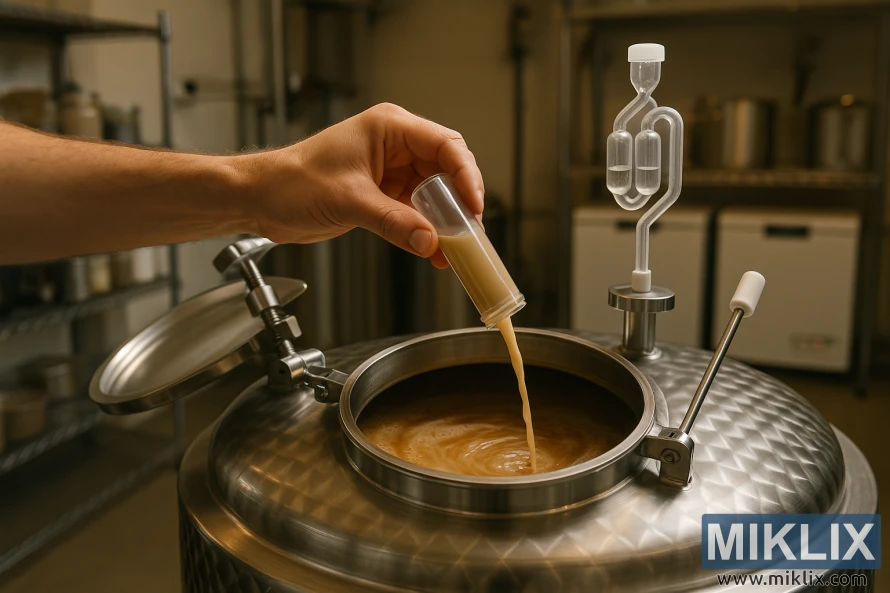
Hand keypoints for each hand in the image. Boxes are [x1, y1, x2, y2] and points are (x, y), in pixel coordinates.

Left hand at [236, 103, 484, 267]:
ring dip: (445, 221)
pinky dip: (426, 231)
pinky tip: (435, 252)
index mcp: (389, 128)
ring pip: (434, 194)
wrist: (261, 199)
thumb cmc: (292, 182)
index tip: (474, 206)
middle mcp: (394, 145)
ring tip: (456, 248)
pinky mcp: (383, 194)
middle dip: (460, 202)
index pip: (445, 145)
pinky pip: (416, 212)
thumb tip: (430, 241)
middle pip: (446, 170)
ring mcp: (390, 170)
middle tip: (470, 231)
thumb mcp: (349, 202)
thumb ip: (393, 222)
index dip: (466, 176)